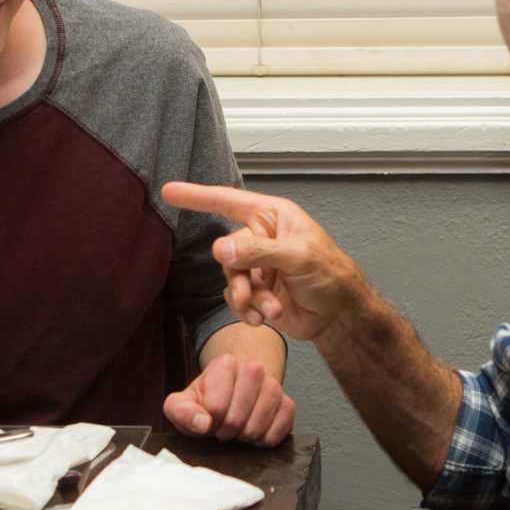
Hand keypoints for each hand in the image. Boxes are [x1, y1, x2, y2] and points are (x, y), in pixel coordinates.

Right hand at [161, 181, 364, 342]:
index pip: (228, 201)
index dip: (197, 196)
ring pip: (230, 278)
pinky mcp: (258, 291)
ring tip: (267, 310)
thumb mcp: (298, 257)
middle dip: (237, 276)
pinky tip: (263, 318)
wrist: (340, 315)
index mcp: (273, 217)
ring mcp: (259, 266)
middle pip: (227, 251)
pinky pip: (236, 298)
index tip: (169, 191)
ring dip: (245, 297)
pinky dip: (247, 310)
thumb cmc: (332, 275)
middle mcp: (263, 238)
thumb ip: (258, 251)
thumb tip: (222, 248)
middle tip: (248, 292)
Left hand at [164, 353, 295, 445]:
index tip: (210, 418)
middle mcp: (254, 369)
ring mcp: (274, 386)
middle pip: (237, 419)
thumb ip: (182, 411)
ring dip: (245, 436)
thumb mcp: (182, 404)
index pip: (216, 407)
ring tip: (239, 430)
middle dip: (227, 431)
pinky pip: (279, 431)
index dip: (210, 422)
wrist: (233, 394)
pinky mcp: (288, 404)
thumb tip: (202, 423)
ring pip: (259, 425)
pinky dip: (265, 440)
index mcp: (225, 364)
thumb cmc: (206, 402)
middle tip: (223, 427)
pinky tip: (256, 433)